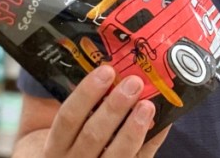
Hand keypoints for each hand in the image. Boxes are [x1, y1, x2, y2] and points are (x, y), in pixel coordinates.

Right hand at [43, 65, 170, 157]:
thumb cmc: (70, 145)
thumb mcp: (55, 130)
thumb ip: (70, 107)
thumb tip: (101, 72)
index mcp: (56, 146)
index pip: (67, 118)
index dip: (86, 94)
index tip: (106, 71)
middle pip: (92, 136)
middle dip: (114, 108)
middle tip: (134, 83)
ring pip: (115, 156)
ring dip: (133, 129)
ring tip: (148, 105)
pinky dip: (151, 141)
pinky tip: (163, 123)